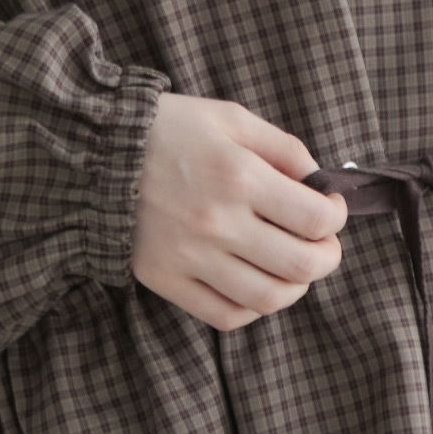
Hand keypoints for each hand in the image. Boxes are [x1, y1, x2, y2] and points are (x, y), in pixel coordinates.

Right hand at [130, 94, 348, 329]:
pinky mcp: (167, 280)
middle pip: (302, 266)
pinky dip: (254, 309)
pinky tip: (257, 284)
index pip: (316, 218)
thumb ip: (283, 147)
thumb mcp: (230, 118)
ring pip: (269, 299)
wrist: (96, 152)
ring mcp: (191, 258)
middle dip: (328, 257)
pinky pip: (226, 315)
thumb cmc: (169, 129)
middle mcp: (218, 223)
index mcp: (239, 176)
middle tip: (324, 244)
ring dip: (296, 287)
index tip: (331, 207)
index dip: (336, 215)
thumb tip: (318, 182)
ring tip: (293, 267)